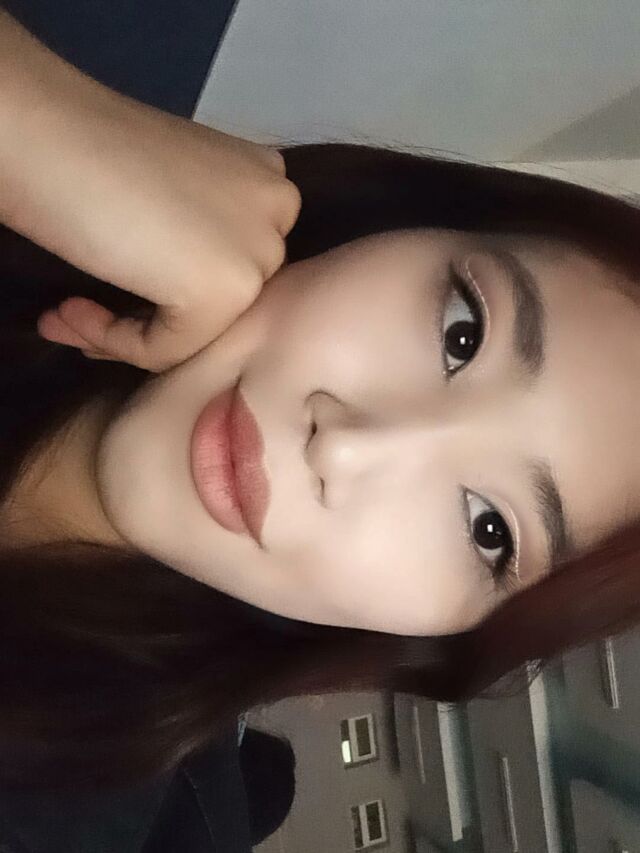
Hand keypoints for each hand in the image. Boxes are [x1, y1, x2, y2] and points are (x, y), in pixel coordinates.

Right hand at [35, 116, 300, 371]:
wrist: (45, 133)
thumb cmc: (89, 149)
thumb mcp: (169, 191)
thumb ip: (195, 235)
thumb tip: (177, 292)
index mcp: (266, 181)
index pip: (228, 265)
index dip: (166, 288)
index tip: (112, 289)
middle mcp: (278, 213)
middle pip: (217, 301)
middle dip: (147, 315)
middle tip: (82, 312)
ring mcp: (260, 252)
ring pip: (196, 330)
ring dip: (125, 333)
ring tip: (66, 316)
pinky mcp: (227, 290)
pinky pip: (170, 348)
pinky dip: (115, 341)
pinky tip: (70, 312)